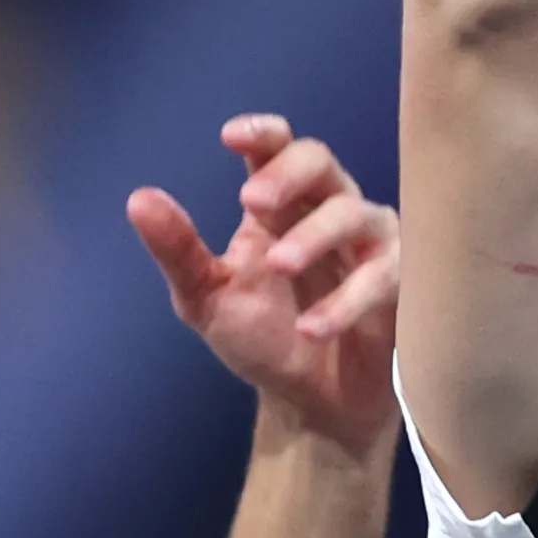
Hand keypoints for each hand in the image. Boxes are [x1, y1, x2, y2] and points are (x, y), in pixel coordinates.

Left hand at [129, 117, 401, 456]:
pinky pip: (382, 275)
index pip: (277, 150)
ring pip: (355, 212)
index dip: (262, 133)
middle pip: (320, 162)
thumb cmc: (263, 339)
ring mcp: (368, 244)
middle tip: (250, 202)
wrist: (311, 403)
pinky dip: (346, 299)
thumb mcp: (207, 298)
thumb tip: (139, 198)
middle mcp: (327, 212)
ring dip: (314, 236)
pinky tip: (312, 327)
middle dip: (287, 173)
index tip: (232, 136)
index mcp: (280, 207)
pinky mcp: (399, 282)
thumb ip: (179, 251)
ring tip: (279, 266)